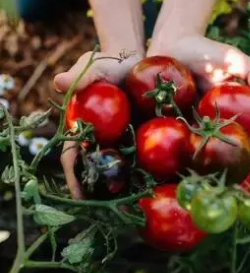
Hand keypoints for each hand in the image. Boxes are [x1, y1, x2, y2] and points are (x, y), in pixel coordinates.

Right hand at [56, 52, 143, 198]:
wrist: (139, 60)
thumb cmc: (111, 64)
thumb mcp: (96, 67)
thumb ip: (82, 75)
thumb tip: (59, 81)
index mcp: (86, 129)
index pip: (75, 156)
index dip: (75, 177)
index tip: (80, 197)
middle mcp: (106, 140)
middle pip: (101, 170)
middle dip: (105, 192)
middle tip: (113, 212)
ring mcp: (128, 141)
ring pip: (127, 169)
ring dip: (132, 188)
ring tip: (140, 209)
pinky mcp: (151, 137)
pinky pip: (152, 156)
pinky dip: (157, 170)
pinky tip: (168, 184)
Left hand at [148, 34, 249, 183]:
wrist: (172, 43)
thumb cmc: (209, 51)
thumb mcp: (235, 58)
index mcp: (237, 116)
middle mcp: (216, 127)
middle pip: (230, 157)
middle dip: (237, 179)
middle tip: (240, 199)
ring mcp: (193, 129)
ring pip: (203, 158)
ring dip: (206, 178)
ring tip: (210, 198)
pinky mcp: (169, 127)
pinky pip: (175, 147)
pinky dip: (177, 163)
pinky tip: (177, 180)